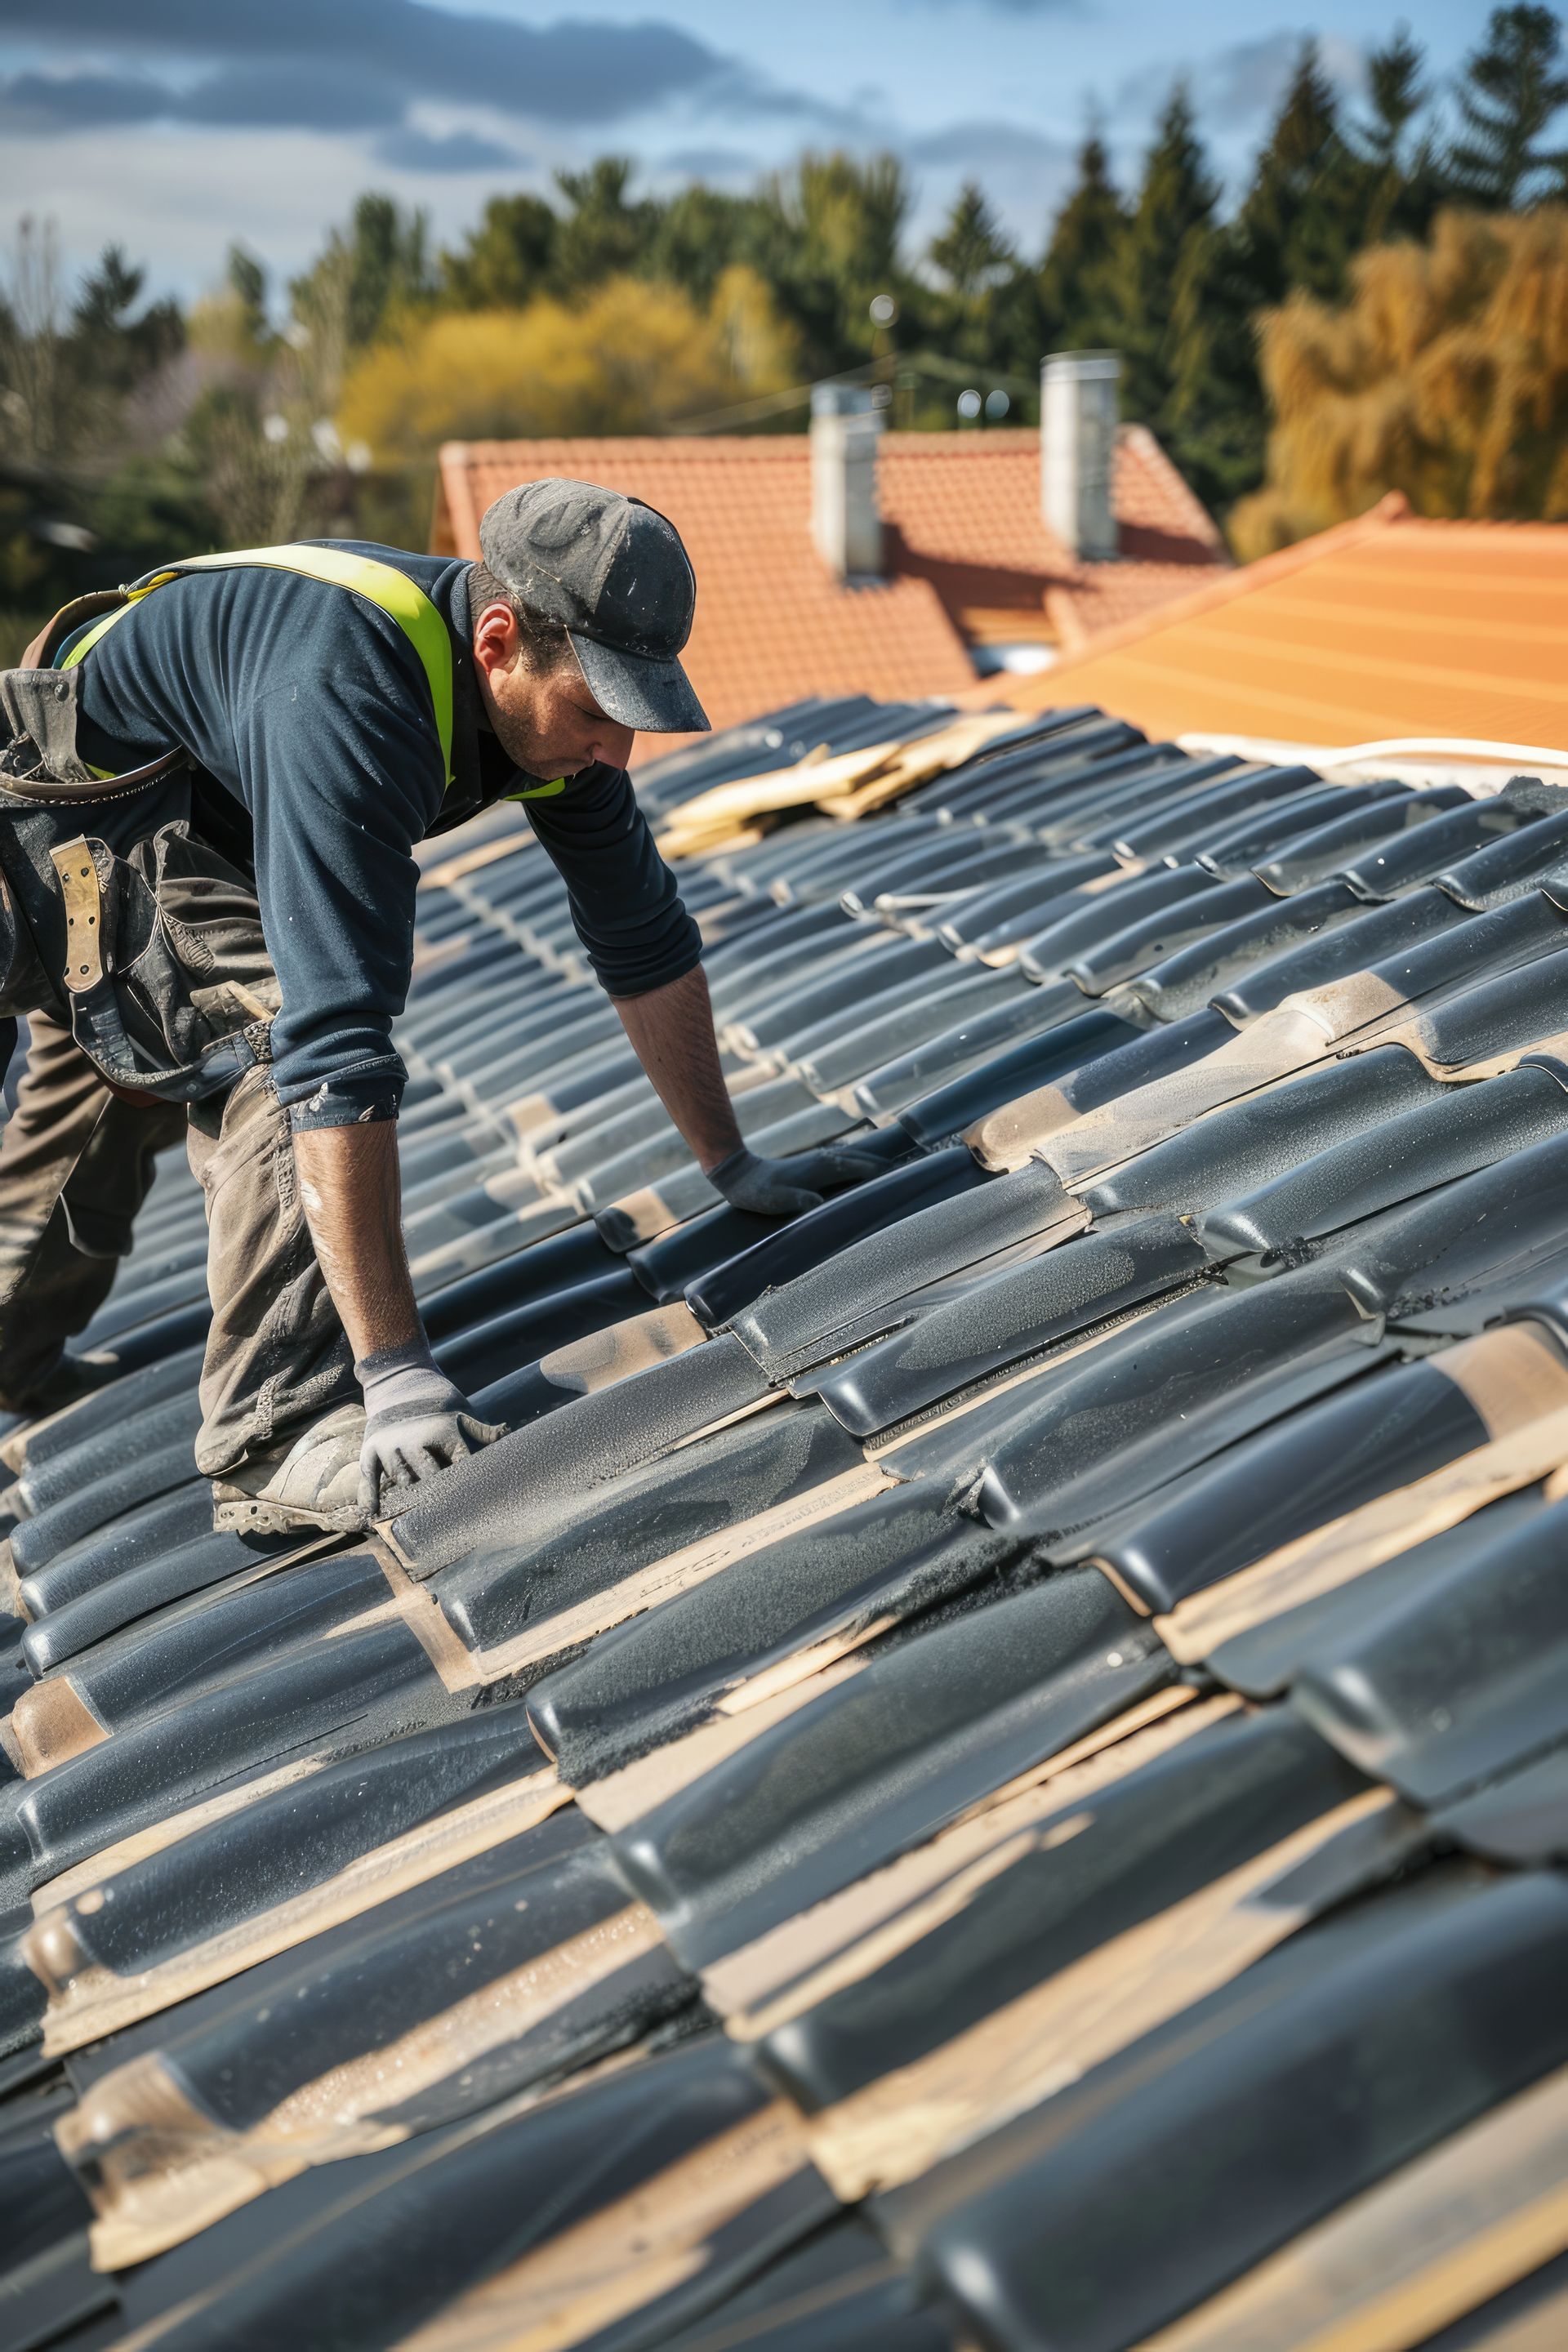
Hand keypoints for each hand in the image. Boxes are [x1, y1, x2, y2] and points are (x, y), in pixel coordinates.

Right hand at [356, 1337, 504, 1518]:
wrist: (399, 1386)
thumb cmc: (438, 1412)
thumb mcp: (461, 1417)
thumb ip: (483, 1432)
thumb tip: (507, 1435)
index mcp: (442, 1431)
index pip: (459, 1462)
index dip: (467, 1481)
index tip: (476, 1499)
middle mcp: (414, 1438)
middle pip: (428, 1474)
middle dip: (437, 1491)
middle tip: (446, 1511)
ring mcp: (390, 1445)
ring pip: (402, 1478)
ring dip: (409, 1493)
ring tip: (418, 1515)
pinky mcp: (370, 1450)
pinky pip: (369, 1476)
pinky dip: (369, 1495)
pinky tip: (373, 1513)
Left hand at [704, 1141, 884, 1217]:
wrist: (742, 1175)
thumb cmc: (760, 1192)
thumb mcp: (778, 1200)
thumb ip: (799, 1200)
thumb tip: (819, 1204)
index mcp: (820, 1169)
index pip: (858, 1169)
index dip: (878, 1174)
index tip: (899, 1179)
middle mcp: (823, 1160)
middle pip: (860, 1161)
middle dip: (881, 1167)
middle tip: (905, 1172)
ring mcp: (817, 1160)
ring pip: (851, 1159)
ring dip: (869, 1164)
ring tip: (888, 1171)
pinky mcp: (811, 1163)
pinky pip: (842, 1161)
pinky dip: (855, 1164)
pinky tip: (858, 1170)